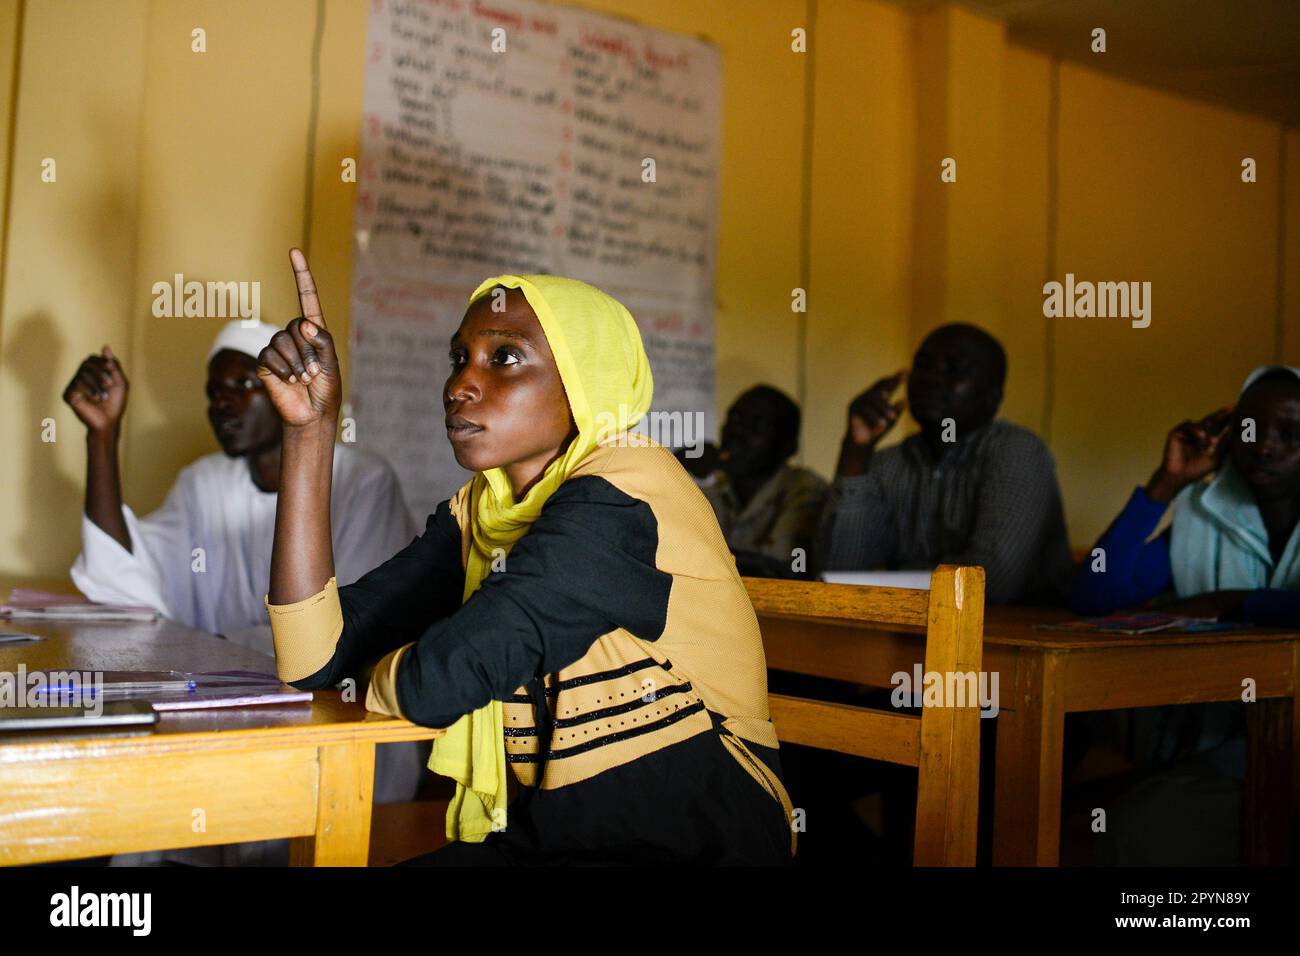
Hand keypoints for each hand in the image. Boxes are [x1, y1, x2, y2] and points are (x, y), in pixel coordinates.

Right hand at [63, 346, 128, 434]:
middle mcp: (81, 377)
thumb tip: (105, 346)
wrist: (108, 422)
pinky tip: (96, 399)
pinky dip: (89, 390)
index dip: (101, 361)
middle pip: (86, 364)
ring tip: (104, 397)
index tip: (111, 368)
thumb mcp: (120, 382)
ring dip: (96, 384)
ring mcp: (74, 385)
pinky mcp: (68, 395)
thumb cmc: (115, 403)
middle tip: (109, 384)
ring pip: (81, 374)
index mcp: (92, 373)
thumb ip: (113, 365)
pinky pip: (76, 385)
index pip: (93, 359)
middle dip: (100, 372)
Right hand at [257, 248, 341, 428]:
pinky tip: (289, 382)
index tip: (293, 251)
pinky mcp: (265, 361)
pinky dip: (282, 371)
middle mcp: (295, 335)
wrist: (311, 415)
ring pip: (282, 341)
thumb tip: (304, 324)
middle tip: (314, 372)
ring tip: (303, 379)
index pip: (307, 298)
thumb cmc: (326, 390)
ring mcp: (278, 347)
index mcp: (315, 331)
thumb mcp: (332, 365)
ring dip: (296, 364)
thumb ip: (323, 343)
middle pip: (297, 326)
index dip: (301, 275)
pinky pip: (269, 356)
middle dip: (308, 352)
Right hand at [837, 371, 905, 476]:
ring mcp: (859, 401)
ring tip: (892, 418)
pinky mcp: (853, 409)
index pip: (886, 385)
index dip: (896, 378)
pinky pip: (865, 409)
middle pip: (880, 387)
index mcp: (877, 398)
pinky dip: (874, 417)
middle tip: (903, 380)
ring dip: (883, 408)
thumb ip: (897, 411)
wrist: (862, 445)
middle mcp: (867, 396)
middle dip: (891, 382)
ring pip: (873, 398)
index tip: (907, 370)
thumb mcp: (891, 421)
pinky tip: (882, 424)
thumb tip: (904, 400)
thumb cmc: (877, 431)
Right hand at [1147, 406, 1232, 501]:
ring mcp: (1186, 433)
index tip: (1239, 412)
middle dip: (1222, 415)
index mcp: (1206, 440)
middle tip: (1232, 408)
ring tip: (1211, 443)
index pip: (1218, 427)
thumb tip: (1233, 432)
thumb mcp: (1216, 458)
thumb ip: (1223, 445)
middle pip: (1211, 421)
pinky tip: (1201, 437)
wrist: (1178, 477)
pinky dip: (1195, 430)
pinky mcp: (1176, 433)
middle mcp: (1197, 435)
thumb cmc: (1196, 471)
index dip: (1228, 420)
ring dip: (1208, 432)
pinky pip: (1188, 425)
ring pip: (1200, 424)